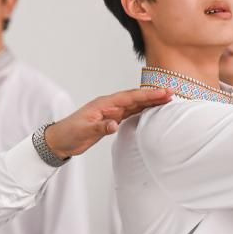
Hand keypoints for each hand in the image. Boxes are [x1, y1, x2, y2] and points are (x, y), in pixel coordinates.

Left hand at [43, 88, 171, 158]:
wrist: (59, 140)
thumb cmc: (69, 133)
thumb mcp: (83, 131)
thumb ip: (100, 127)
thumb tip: (114, 125)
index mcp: (103, 104)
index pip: (129, 97)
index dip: (147, 95)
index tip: (163, 93)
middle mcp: (109, 105)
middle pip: (135, 98)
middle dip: (153, 95)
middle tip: (172, 93)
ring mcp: (110, 112)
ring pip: (134, 105)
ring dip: (150, 102)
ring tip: (167, 100)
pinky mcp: (111, 120)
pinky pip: (130, 113)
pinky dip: (142, 111)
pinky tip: (152, 111)